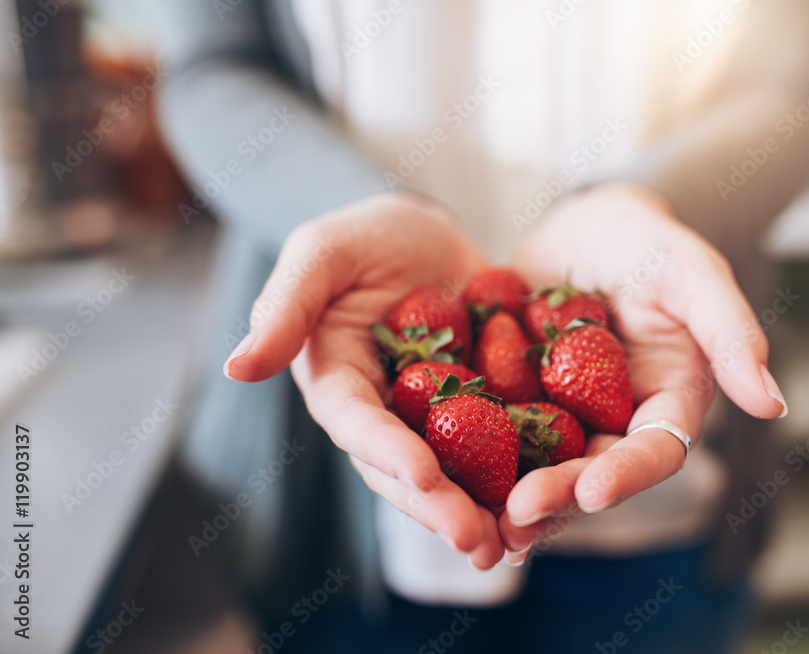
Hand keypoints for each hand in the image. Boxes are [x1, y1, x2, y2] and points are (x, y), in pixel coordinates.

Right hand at [223, 192, 506, 568]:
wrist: (426, 235)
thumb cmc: (365, 237)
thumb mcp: (322, 252)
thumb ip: (285, 305)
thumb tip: (236, 367)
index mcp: (339, 384)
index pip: (357, 425)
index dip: (386, 452)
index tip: (423, 475)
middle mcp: (384, 415)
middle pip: (407, 470)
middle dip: (439, 508)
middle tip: (477, 542)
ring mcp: (434, 419)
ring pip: (455, 475)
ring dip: (483, 512)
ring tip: (517, 542)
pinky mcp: (483, 410)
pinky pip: (504, 447)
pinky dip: (526, 475)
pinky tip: (558, 499)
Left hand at [501, 182, 787, 561]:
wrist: (585, 225)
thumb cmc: (648, 242)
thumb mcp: (692, 272)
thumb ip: (730, 332)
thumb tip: (773, 403)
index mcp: (666, 403)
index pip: (654, 452)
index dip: (626, 475)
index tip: (592, 489)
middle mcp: (616, 421)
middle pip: (590, 473)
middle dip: (557, 498)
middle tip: (516, 518)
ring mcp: (564, 416)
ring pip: (541, 467)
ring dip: (511, 498)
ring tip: (479, 524)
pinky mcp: (518, 402)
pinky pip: (494, 434)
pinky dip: (472, 456)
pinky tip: (440, 473)